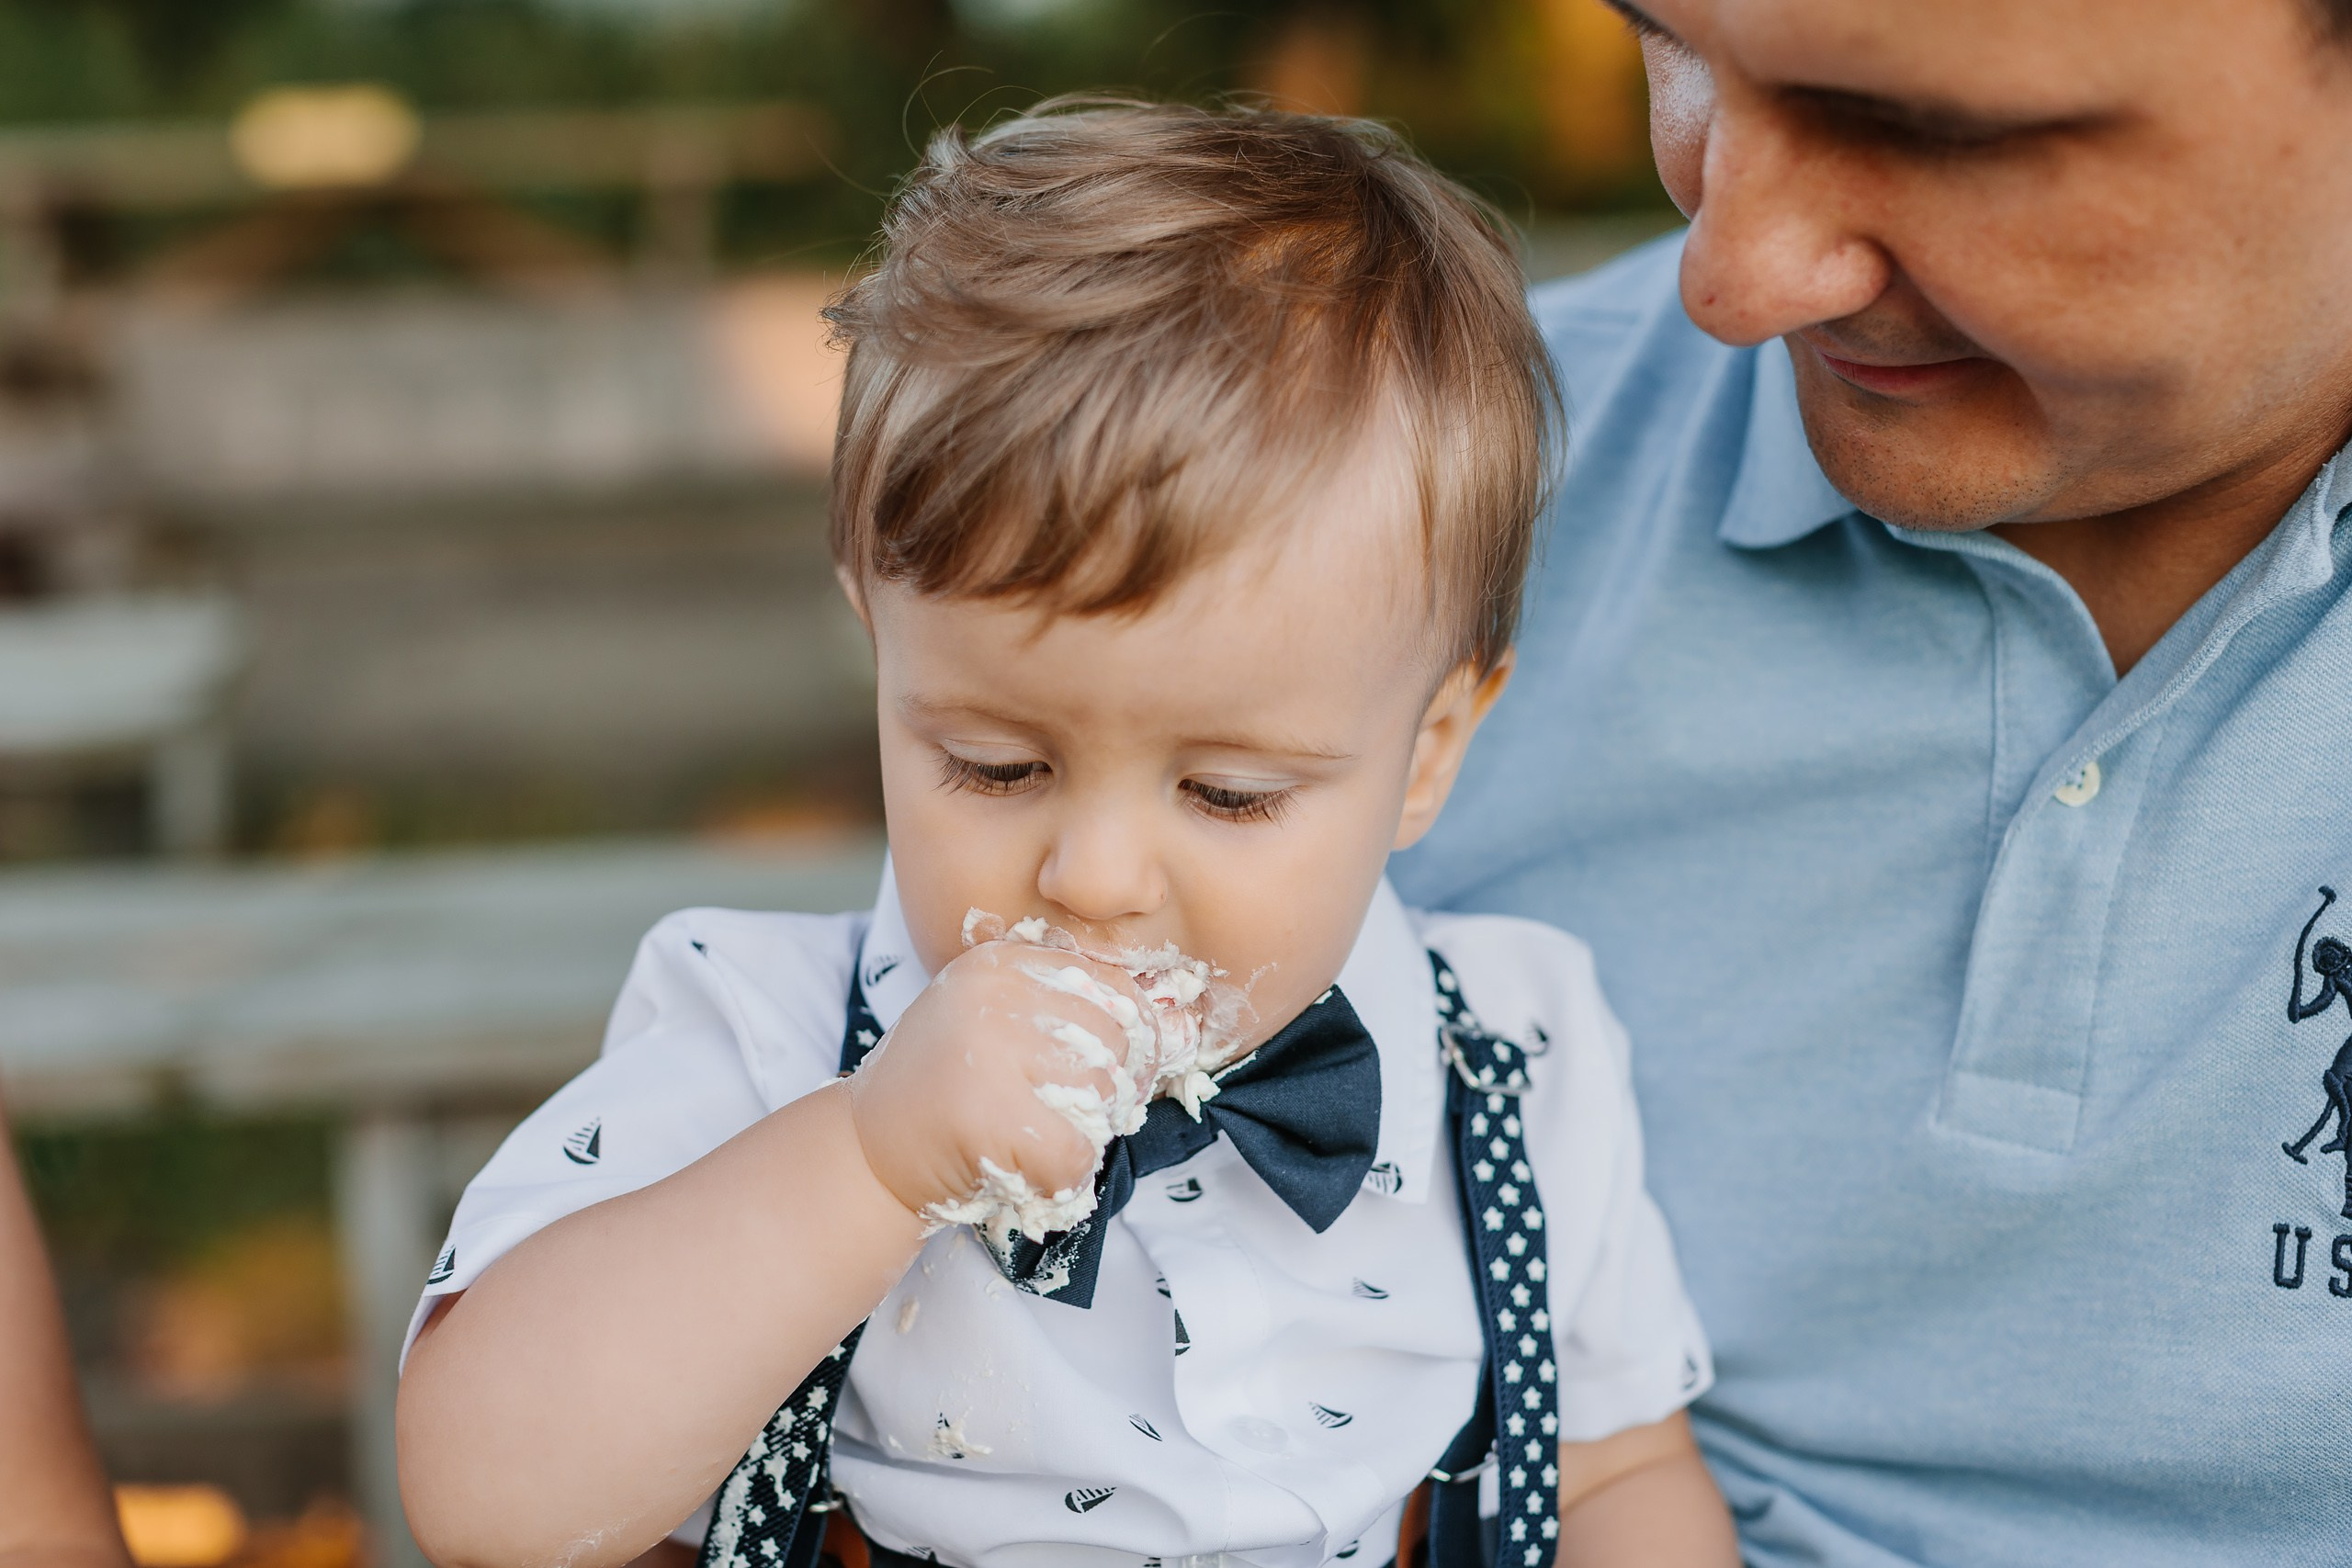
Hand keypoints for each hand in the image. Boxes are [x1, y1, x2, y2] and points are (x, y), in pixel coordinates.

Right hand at [846, 941, 1159, 1218]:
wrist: (865, 1155)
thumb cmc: (949, 1096)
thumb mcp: (1008, 1032)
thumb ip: (1086, 1021)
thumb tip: (1189, 1026)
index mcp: (1003, 964)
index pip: (1114, 988)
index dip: (1128, 1041)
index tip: (1098, 1075)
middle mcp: (994, 993)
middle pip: (1117, 1043)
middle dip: (1108, 1095)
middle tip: (1052, 1118)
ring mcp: (986, 1049)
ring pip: (1102, 1099)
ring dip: (1080, 1139)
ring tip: (1025, 1138)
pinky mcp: (983, 1114)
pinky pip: (1074, 1154)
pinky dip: (1061, 1180)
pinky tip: (1021, 1170)